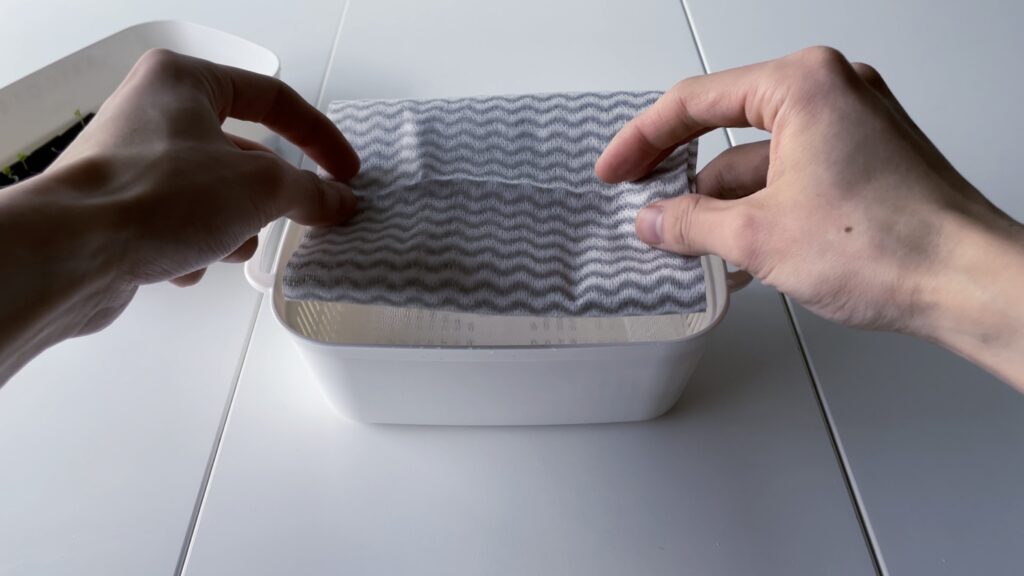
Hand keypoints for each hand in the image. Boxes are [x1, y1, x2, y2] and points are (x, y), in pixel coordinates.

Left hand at [0, 49, 358, 380]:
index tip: (344, 170)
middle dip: (270, 195)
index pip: (273, 100)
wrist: (73, 253)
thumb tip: (336, 201)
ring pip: (216, 195)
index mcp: (183, 82)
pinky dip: (196, 248)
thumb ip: (310, 192)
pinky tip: (182, 261)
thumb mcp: (260, 189)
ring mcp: (136, 162)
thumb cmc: (148, 198)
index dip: (320, 137)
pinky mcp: (126, 209)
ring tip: (221, 242)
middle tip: (303, 215)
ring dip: (231, 227)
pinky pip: (184, 225)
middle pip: (244, 153)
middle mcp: (154, 114)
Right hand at [596, 46, 1023, 388]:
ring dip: (719, 203)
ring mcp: (852, 127)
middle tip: (642, 201)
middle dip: (681, 175)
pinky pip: (790, 175)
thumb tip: (653, 221)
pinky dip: (757, 208)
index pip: (694, 102)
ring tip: (684, 244)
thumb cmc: (891, 244)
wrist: (967, 284)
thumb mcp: (757, 235)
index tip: (615, 171)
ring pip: (758, 159)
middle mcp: (832, 93)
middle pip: (725, 128)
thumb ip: (689, 223)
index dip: (642, 141)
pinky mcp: (865, 162)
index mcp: (802, 86)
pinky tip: (732, 250)